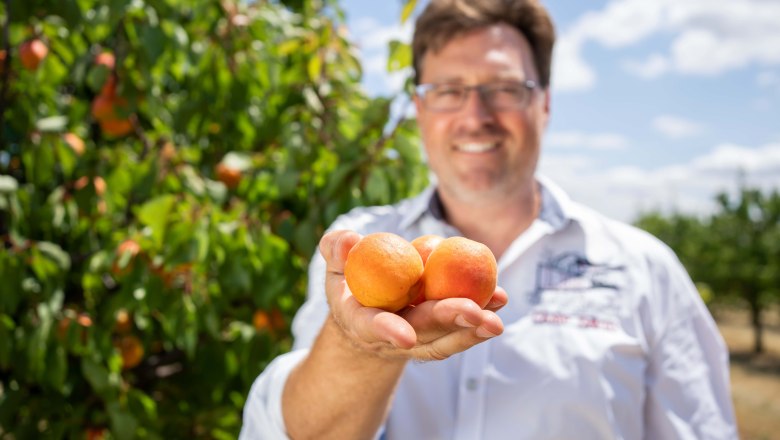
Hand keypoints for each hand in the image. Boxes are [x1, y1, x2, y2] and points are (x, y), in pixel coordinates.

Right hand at [320, 229, 506, 360]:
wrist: (364, 316)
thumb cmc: (349, 284)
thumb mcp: (336, 265)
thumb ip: (336, 250)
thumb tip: (350, 239)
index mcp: (359, 321)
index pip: (371, 327)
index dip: (388, 331)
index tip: (406, 336)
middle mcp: (390, 337)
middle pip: (421, 332)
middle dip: (447, 322)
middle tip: (473, 311)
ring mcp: (417, 339)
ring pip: (445, 338)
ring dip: (472, 329)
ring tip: (495, 316)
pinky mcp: (437, 336)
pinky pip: (459, 332)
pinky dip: (480, 320)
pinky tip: (500, 301)